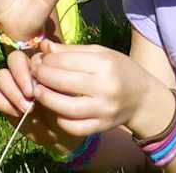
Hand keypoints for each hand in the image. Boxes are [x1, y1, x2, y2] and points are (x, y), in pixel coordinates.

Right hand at [0, 50, 80, 152]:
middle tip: (31, 95)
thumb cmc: (70, 108)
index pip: (32, 52)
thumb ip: (58, 68)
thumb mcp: (69, 89)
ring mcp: (13, 85)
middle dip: (20, 76)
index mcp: (42, 63)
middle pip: (13, 59)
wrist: (61, 132)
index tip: (42, 84)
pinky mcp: (4, 101)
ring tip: (27, 109)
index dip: (34, 66)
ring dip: (12, 91)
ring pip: (1, 75)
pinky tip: (18, 114)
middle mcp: (26, 71)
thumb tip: (46, 46)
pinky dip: (3, 103)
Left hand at [31, 41, 173, 137]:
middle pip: (62, 83)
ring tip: (38, 90)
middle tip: (33, 74)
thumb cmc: (120, 70)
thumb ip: (72, 51)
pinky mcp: (101, 127)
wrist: (143, 98)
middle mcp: (105, 88)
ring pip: (64, 108)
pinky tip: (54, 108)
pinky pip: (73, 126)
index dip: (47, 60)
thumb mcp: (101, 53)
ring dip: (45, 99)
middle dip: (41, 77)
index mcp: (105, 64)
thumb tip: (44, 48)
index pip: (66, 61)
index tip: (39, 60)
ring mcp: (103, 110)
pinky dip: (59, 118)